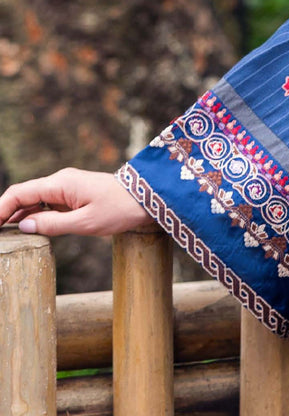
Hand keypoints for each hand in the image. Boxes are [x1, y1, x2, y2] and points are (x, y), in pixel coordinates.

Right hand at [0, 168, 155, 236]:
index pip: (20, 193)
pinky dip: (33, 215)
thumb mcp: (86, 223)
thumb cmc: (120, 209)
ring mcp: (67, 188)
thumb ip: (53, 224)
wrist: (147, 199)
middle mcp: (60, 182)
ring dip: (17, 214)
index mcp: (60, 184)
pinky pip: (47, 203)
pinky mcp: (74, 196)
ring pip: (34, 199)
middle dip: (4, 211)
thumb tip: (24, 226)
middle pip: (23, 194)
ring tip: (4, 234)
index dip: (1, 208)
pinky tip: (25, 229)